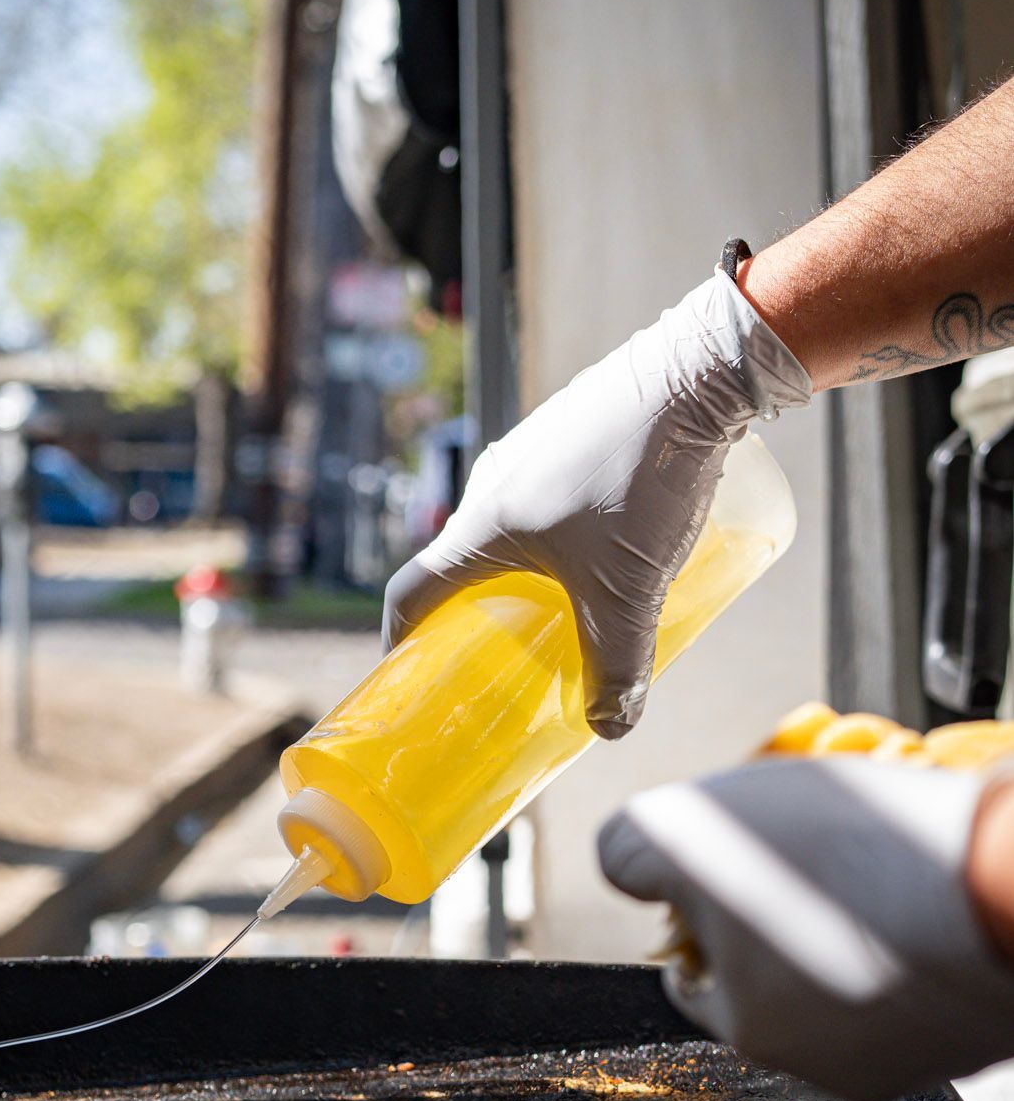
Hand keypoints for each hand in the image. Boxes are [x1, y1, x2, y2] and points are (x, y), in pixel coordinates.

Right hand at [383, 271, 808, 737]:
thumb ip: (621, 664)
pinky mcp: (575, 437)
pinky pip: (549, 505)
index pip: (413, 592)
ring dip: (523, 581)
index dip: (401, 642)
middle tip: (501, 661)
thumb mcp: (630, 588)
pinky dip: (558, 544)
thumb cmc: (643, 476)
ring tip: (563, 619)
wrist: (699, 371)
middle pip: (464, 566)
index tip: (409, 678)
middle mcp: (494, 485)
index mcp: (482, 525)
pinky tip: (606, 560)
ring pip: (512, 534)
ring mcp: (534, 455)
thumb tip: (612, 728)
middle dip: (476, 620)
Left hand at [598, 757, 1013, 1100]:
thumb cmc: (849, 863)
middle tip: (803, 855)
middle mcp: (841, 1066)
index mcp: (756, 1033)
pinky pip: (940, 970)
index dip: (696, 920)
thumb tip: (622, 862)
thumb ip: (633, 850)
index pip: (696, 984)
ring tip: (873, 857)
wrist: (1009, 882)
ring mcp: (925, 1052)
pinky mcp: (989, 1023)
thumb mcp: (689, 830)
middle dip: (783, 918)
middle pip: (784, 982)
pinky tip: (934, 879)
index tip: (713, 883)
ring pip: (865, 981)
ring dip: (859, 922)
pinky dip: (930, 928)